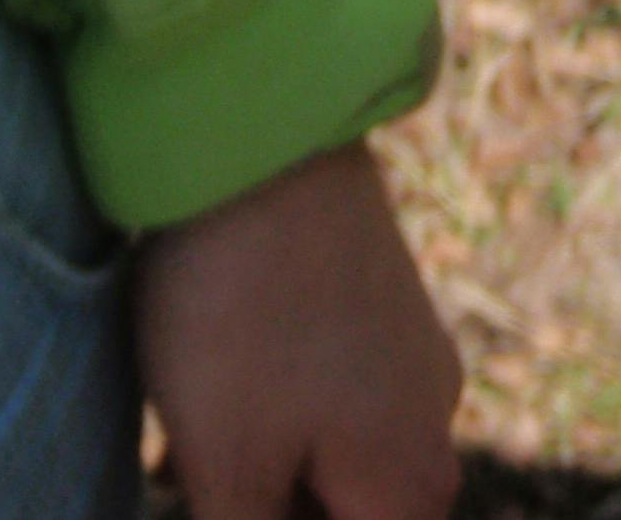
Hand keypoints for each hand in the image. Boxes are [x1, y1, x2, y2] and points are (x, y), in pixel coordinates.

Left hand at [135, 141, 464, 519]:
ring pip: (339, 453)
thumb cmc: (239, 314)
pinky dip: (276, 410)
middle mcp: (433, 420)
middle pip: (354, 511)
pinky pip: (334, 389)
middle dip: (277, 507)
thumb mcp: (228, 465)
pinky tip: (210, 381)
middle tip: (198, 476)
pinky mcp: (381, 296)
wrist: (265, 138)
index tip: (227, 495)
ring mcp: (414, 351)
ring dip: (271, 468)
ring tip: (187, 443)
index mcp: (408, 483)